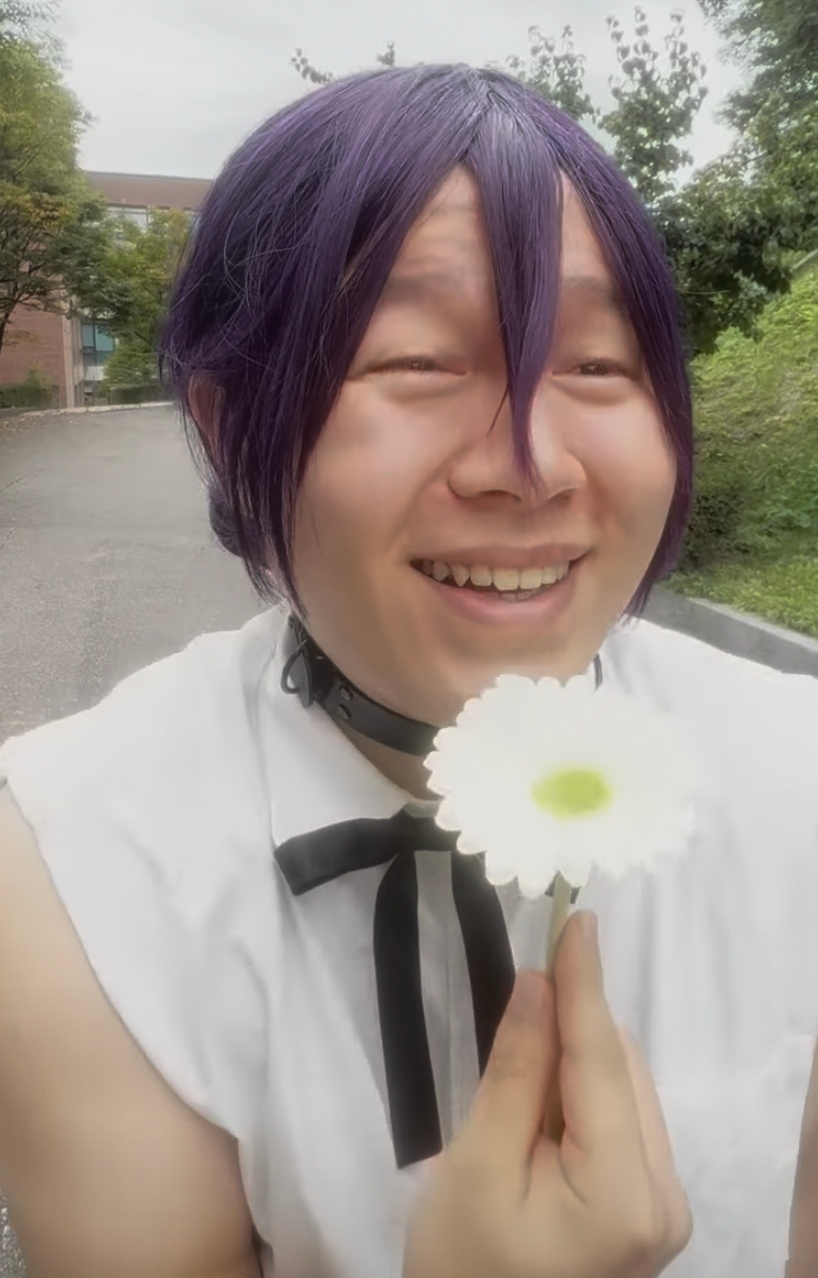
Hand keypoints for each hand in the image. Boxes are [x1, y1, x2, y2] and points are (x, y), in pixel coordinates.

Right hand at [404, 911, 691, 1277]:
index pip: (603, 1062)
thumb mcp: (474, 1165)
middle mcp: (664, 1197)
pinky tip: (542, 1108)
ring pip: (624, 1090)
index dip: (585, 985)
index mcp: (625, 1195)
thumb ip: (516, 1072)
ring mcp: (663, 1207)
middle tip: (521, 996)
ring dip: (575, 1060)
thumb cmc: (461, 1262)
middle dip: (572, 1026)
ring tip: (518, 1086)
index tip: (578, 918)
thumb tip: (541, 984)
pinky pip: (621, 1119)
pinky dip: (582, 1094)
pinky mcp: (648, 1207)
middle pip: (620, 1072)